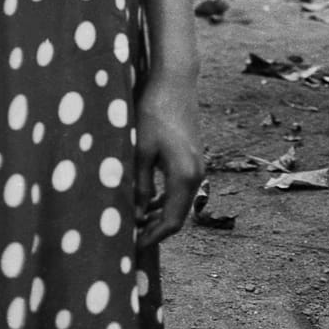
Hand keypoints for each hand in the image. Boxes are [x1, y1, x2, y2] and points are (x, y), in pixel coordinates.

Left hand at [134, 75, 202, 248]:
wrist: (175, 82)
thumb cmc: (153, 111)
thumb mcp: (140, 150)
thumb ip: (139, 185)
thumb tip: (137, 215)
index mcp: (184, 176)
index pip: (172, 221)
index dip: (153, 237)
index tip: (134, 246)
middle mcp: (196, 175)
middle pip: (178, 215)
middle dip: (155, 229)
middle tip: (131, 239)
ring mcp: (197, 166)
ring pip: (179, 202)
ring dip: (159, 215)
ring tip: (136, 223)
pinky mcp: (192, 158)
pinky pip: (179, 189)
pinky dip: (164, 200)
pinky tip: (147, 201)